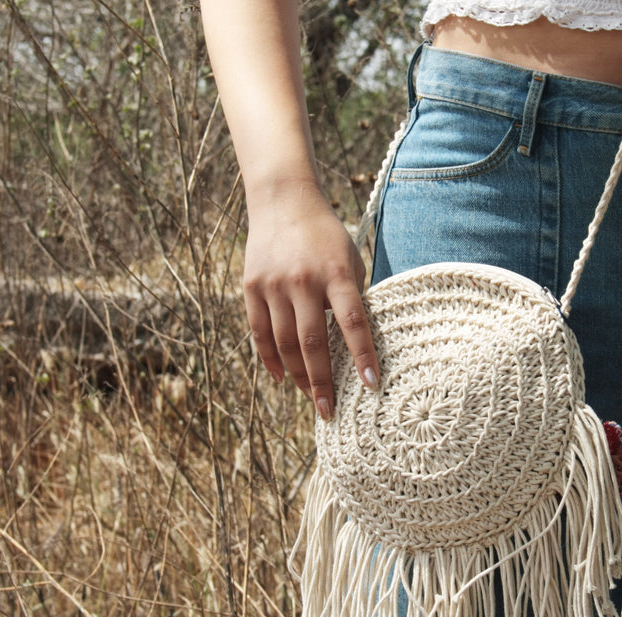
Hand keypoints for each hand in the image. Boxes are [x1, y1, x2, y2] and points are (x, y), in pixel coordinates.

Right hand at [242, 190, 378, 418]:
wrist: (283, 201)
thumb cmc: (327, 238)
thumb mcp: (351, 261)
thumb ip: (354, 299)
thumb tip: (358, 348)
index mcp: (337, 274)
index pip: (354, 323)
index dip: (363, 356)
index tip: (371, 385)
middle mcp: (304, 281)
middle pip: (313, 342)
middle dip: (322, 382)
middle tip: (330, 411)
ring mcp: (274, 285)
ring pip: (284, 344)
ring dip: (298, 376)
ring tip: (311, 398)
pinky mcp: (251, 287)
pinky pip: (260, 332)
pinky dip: (270, 360)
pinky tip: (282, 379)